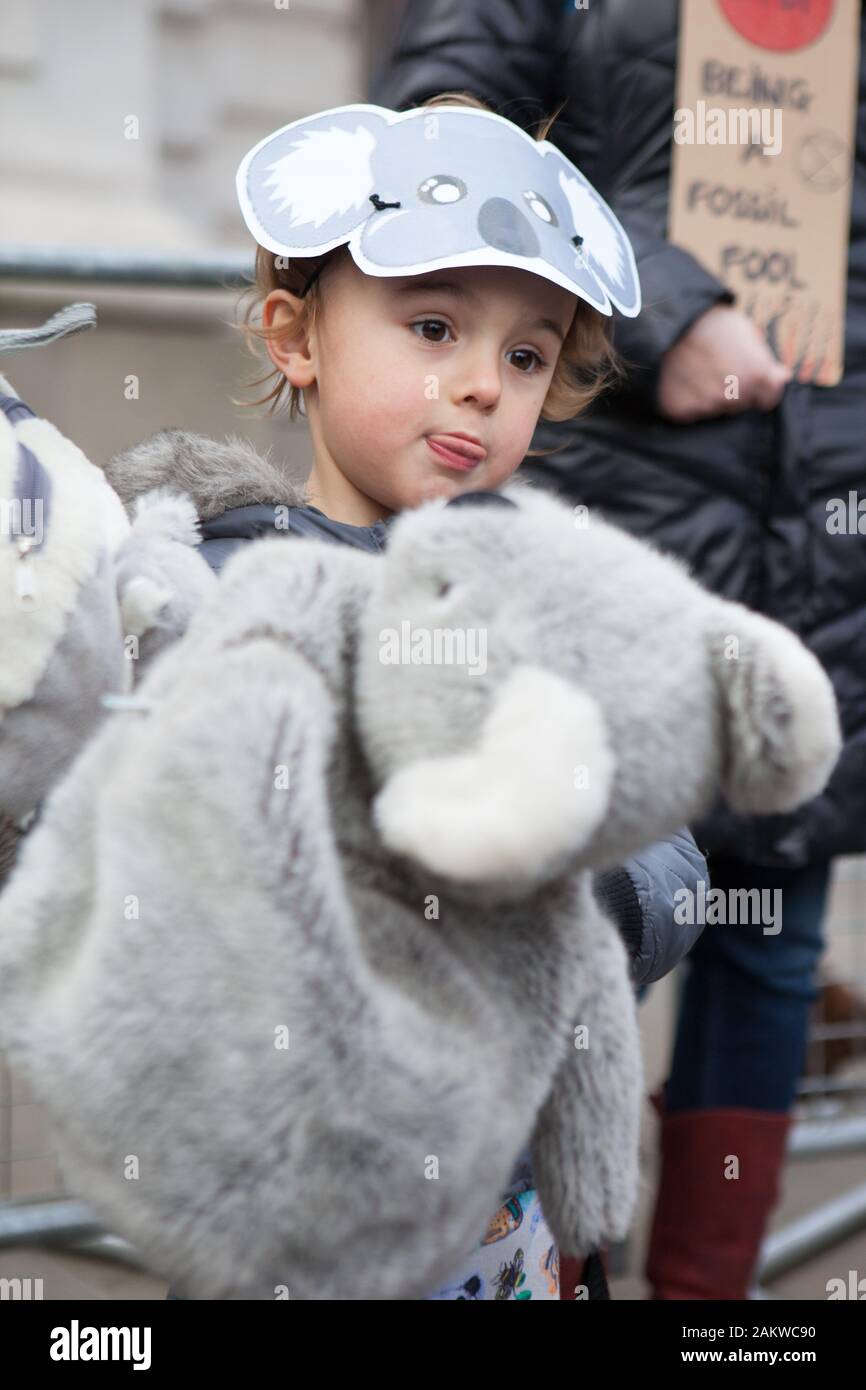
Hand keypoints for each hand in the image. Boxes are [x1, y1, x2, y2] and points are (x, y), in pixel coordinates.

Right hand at [657, 304, 790, 422]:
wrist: (668, 320)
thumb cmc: (711, 323)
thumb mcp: (744, 332)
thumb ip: (765, 361)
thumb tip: (782, 378)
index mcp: (756, 375)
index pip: (767, 400)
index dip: (759, 389)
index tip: (746, 377)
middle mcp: (733, 394)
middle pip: (738, 405)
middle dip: (732, 392)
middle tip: (715, 368)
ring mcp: (705, 404)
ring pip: (713, 410)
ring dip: (708, 396)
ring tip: (696, 371)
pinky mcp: (680, 410)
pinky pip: (689, 412)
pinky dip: (686, 400)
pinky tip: (682, 380)